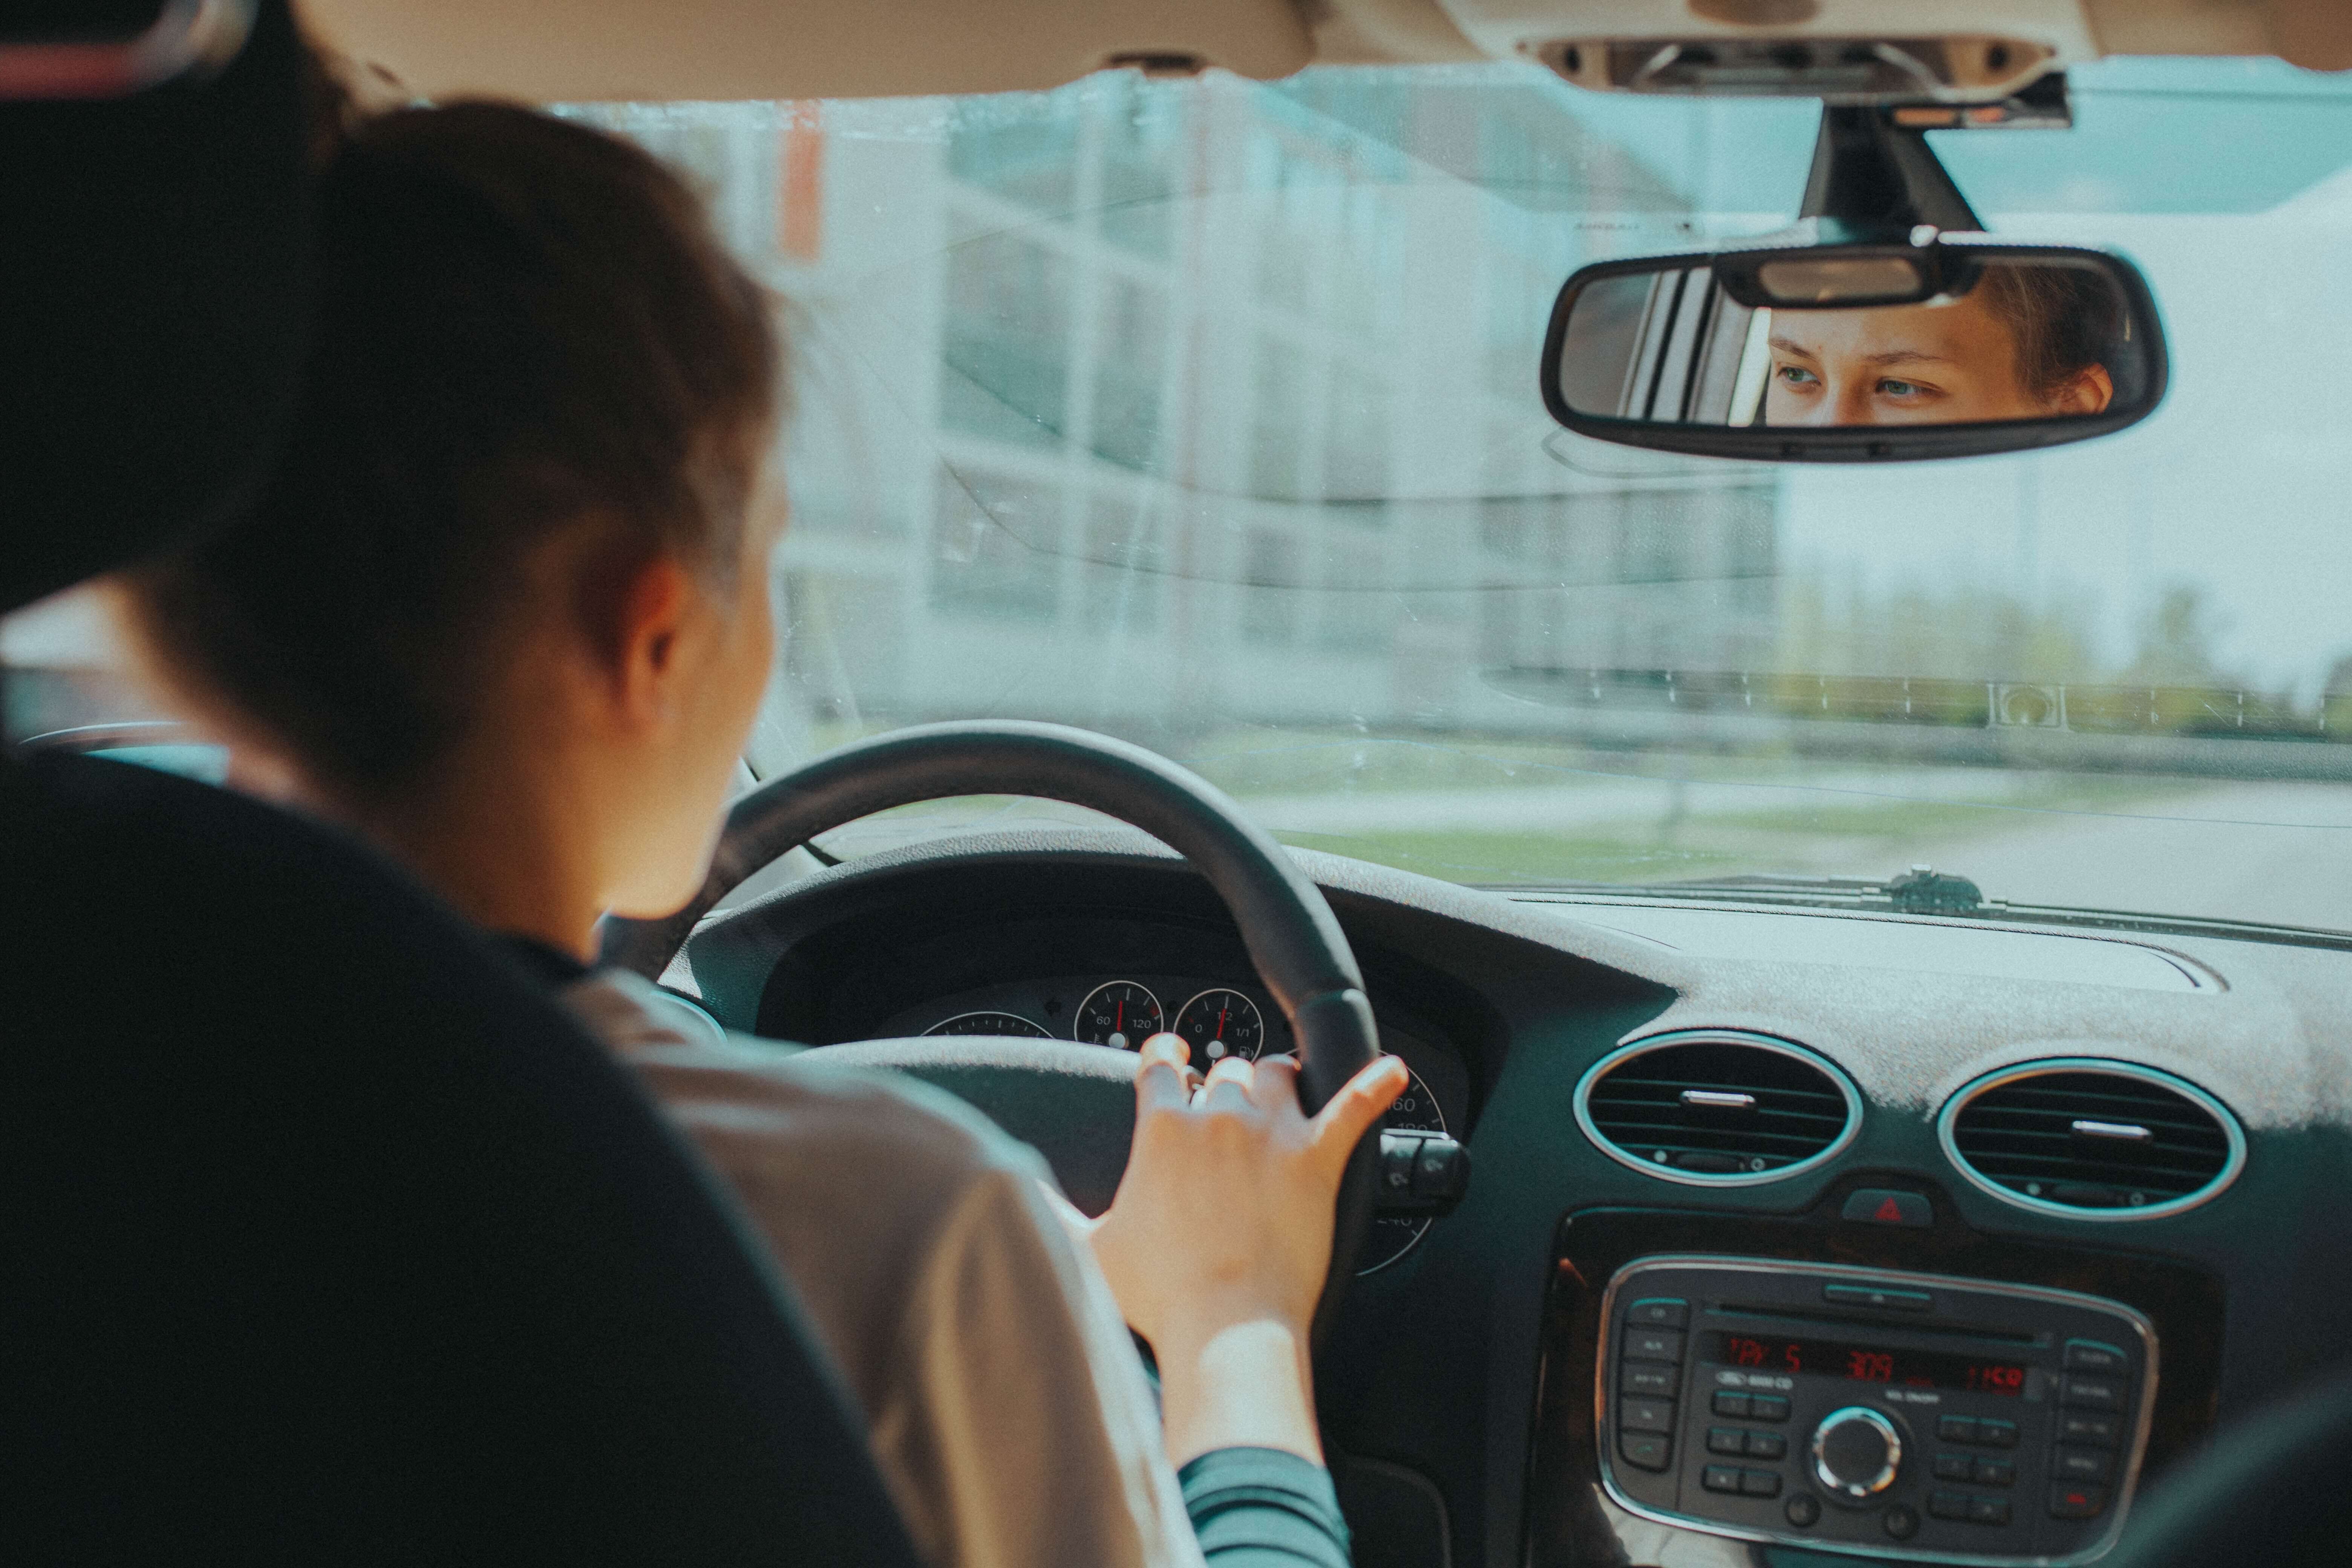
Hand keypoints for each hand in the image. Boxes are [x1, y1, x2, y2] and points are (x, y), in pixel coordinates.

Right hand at [1084, 1033, 1405, 1463]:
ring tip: (1282, 1090)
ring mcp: (1271, 1133)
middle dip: (1223, 1084)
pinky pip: (1354, 1107)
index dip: (1164, 1058)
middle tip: (1226, 1109)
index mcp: (1162, 1130)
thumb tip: (1004, 1188)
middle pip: (1222, 1070)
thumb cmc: (1159, 1295)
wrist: (1224, 1329)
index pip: (1159, 1065)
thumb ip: (1047, 1208)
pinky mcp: (1318, 1159)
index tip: (1169, 1057)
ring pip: (1276, 1074)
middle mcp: (1217, 1117)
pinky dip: (1376, 1085)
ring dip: (1277, 1080)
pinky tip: (1394, 1071)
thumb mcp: (1085, 1248)